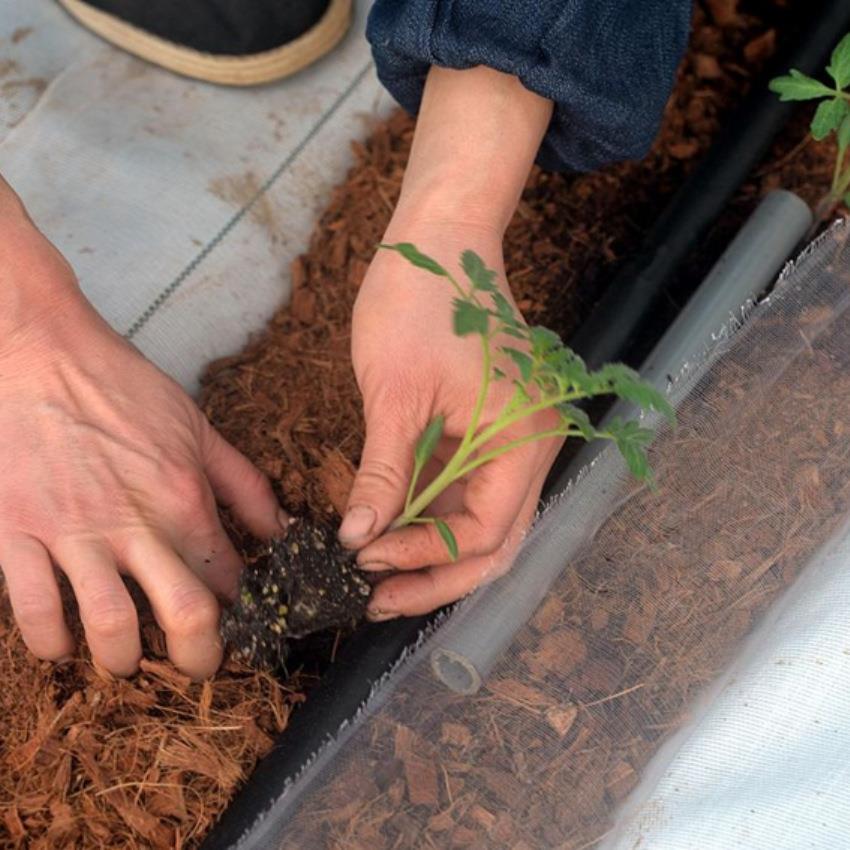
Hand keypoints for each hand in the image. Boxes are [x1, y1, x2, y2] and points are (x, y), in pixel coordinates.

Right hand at [0, 196, 284, 678]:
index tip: (243, 624)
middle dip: (201, 656)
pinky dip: (50, 641)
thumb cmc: (123, 387)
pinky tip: (64, 646)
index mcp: (183, 498)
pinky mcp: (17, 533)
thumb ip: (244, 484)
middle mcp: (135, 524)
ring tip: (130, 660)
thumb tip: (283, 529)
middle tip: (201, 668)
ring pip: (109, 625)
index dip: (242, 610)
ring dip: (124, 658)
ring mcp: (72, 532)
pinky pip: (32, 610)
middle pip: (184, 615)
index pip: (227, 576)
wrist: (42, 353)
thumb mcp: (198, 428)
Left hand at [339, 64, 553, 617]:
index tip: (364, 563)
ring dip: (433, 552)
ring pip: (483, 523)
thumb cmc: (420, 301)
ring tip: (377, 575)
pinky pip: (470, 492)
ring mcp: (516, 442)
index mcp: (524, 440)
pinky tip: (392, 531)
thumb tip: (358, 540)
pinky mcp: (493, 431)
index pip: (484, 532)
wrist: (440, 238)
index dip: (424, 558)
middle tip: (375, 599)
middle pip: (495, 542)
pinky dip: (433, 518)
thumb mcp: (394, 395)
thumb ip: (383, 474)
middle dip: (435, 576)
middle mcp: (533, 450)